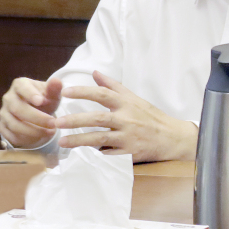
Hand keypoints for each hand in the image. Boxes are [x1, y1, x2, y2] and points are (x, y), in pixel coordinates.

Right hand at [0, 77, 62, 148]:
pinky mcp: (2, 126)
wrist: (37, 112)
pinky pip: (11, 136)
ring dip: (33, 131)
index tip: (41, 101)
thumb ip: (54, 88)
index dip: (30, 94)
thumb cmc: (44, 100)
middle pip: (18, 108)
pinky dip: (25, 139)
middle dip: (37, 118)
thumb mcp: (51, 94)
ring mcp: (3, 113)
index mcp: (19, 85)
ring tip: (50, 132)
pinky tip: (39, 138)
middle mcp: (8, 98)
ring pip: (14, 124)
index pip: (22, 87)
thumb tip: (57, 81)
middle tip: (53, 123)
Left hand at [54, 70, 198, 162]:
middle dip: (76, 120)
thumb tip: (95, 72)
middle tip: (57, 121)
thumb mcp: (133, 98)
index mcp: (126, 103)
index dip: (84, 91)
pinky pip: (109, 155)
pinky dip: (96, 155)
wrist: (171, 138)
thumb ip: (113, 86)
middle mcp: (126, 119)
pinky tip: (81, 156)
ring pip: (100, 139)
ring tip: (62, 141)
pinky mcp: (130, 153)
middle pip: (98, 118)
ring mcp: (128, 137)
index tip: (66, 92)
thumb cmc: (150, 116)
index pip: (102, 94)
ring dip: (79, 140)